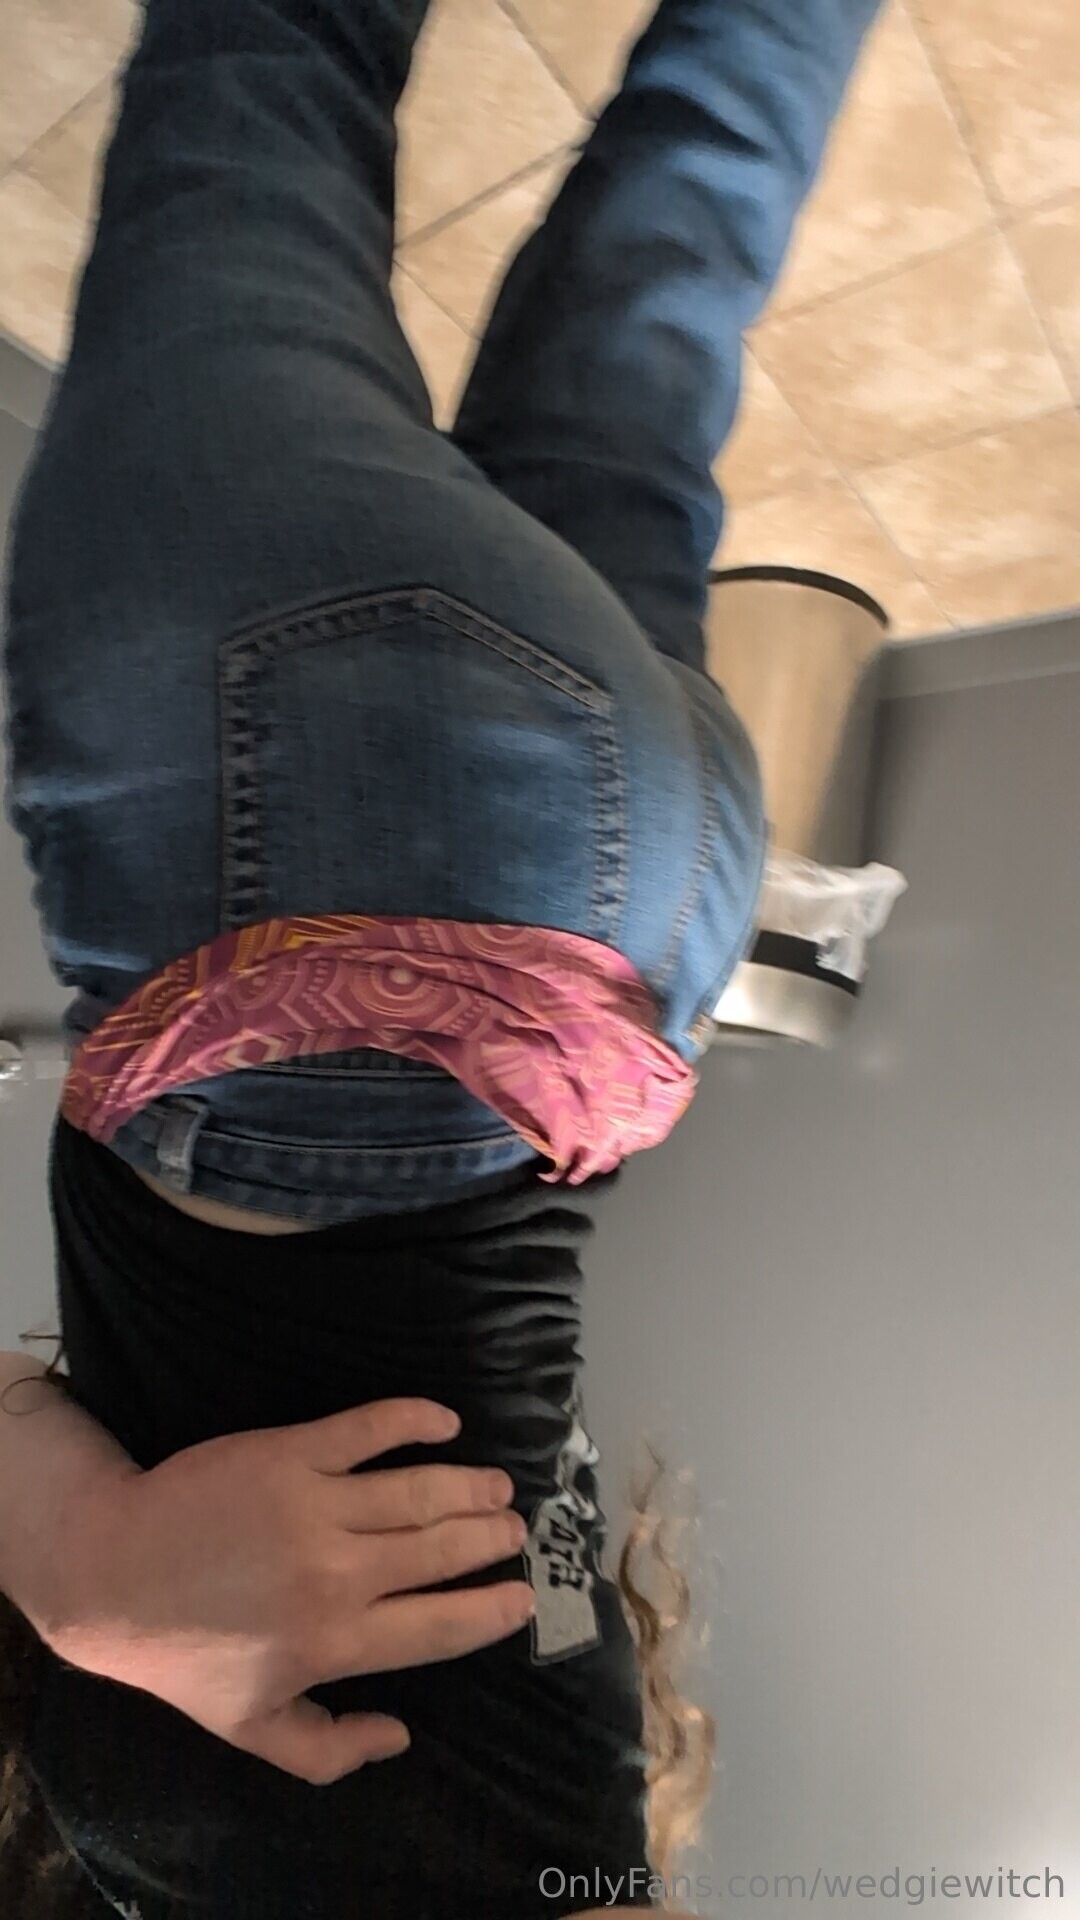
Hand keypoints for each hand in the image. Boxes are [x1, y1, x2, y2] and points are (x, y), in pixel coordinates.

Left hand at [45, 1398, 533, 1782]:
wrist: (114, 1574)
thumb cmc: (186, 1655)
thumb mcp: (250, 1726)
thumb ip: (328, 1749)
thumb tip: (401, 1736)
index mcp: (336, 1642)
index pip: (440, 1625)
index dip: (492, 1610)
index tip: (524, 1596)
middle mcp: (338, 1574)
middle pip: (442, 1550)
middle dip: (491, 1539)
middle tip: (516, 1530)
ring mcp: (315, 1507)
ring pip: (418, 1491)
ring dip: (470, 1486)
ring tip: (498, 1486)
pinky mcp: (290, 1453)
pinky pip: (367, 1428)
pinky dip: (414, 1418)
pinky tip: (445, 1421)